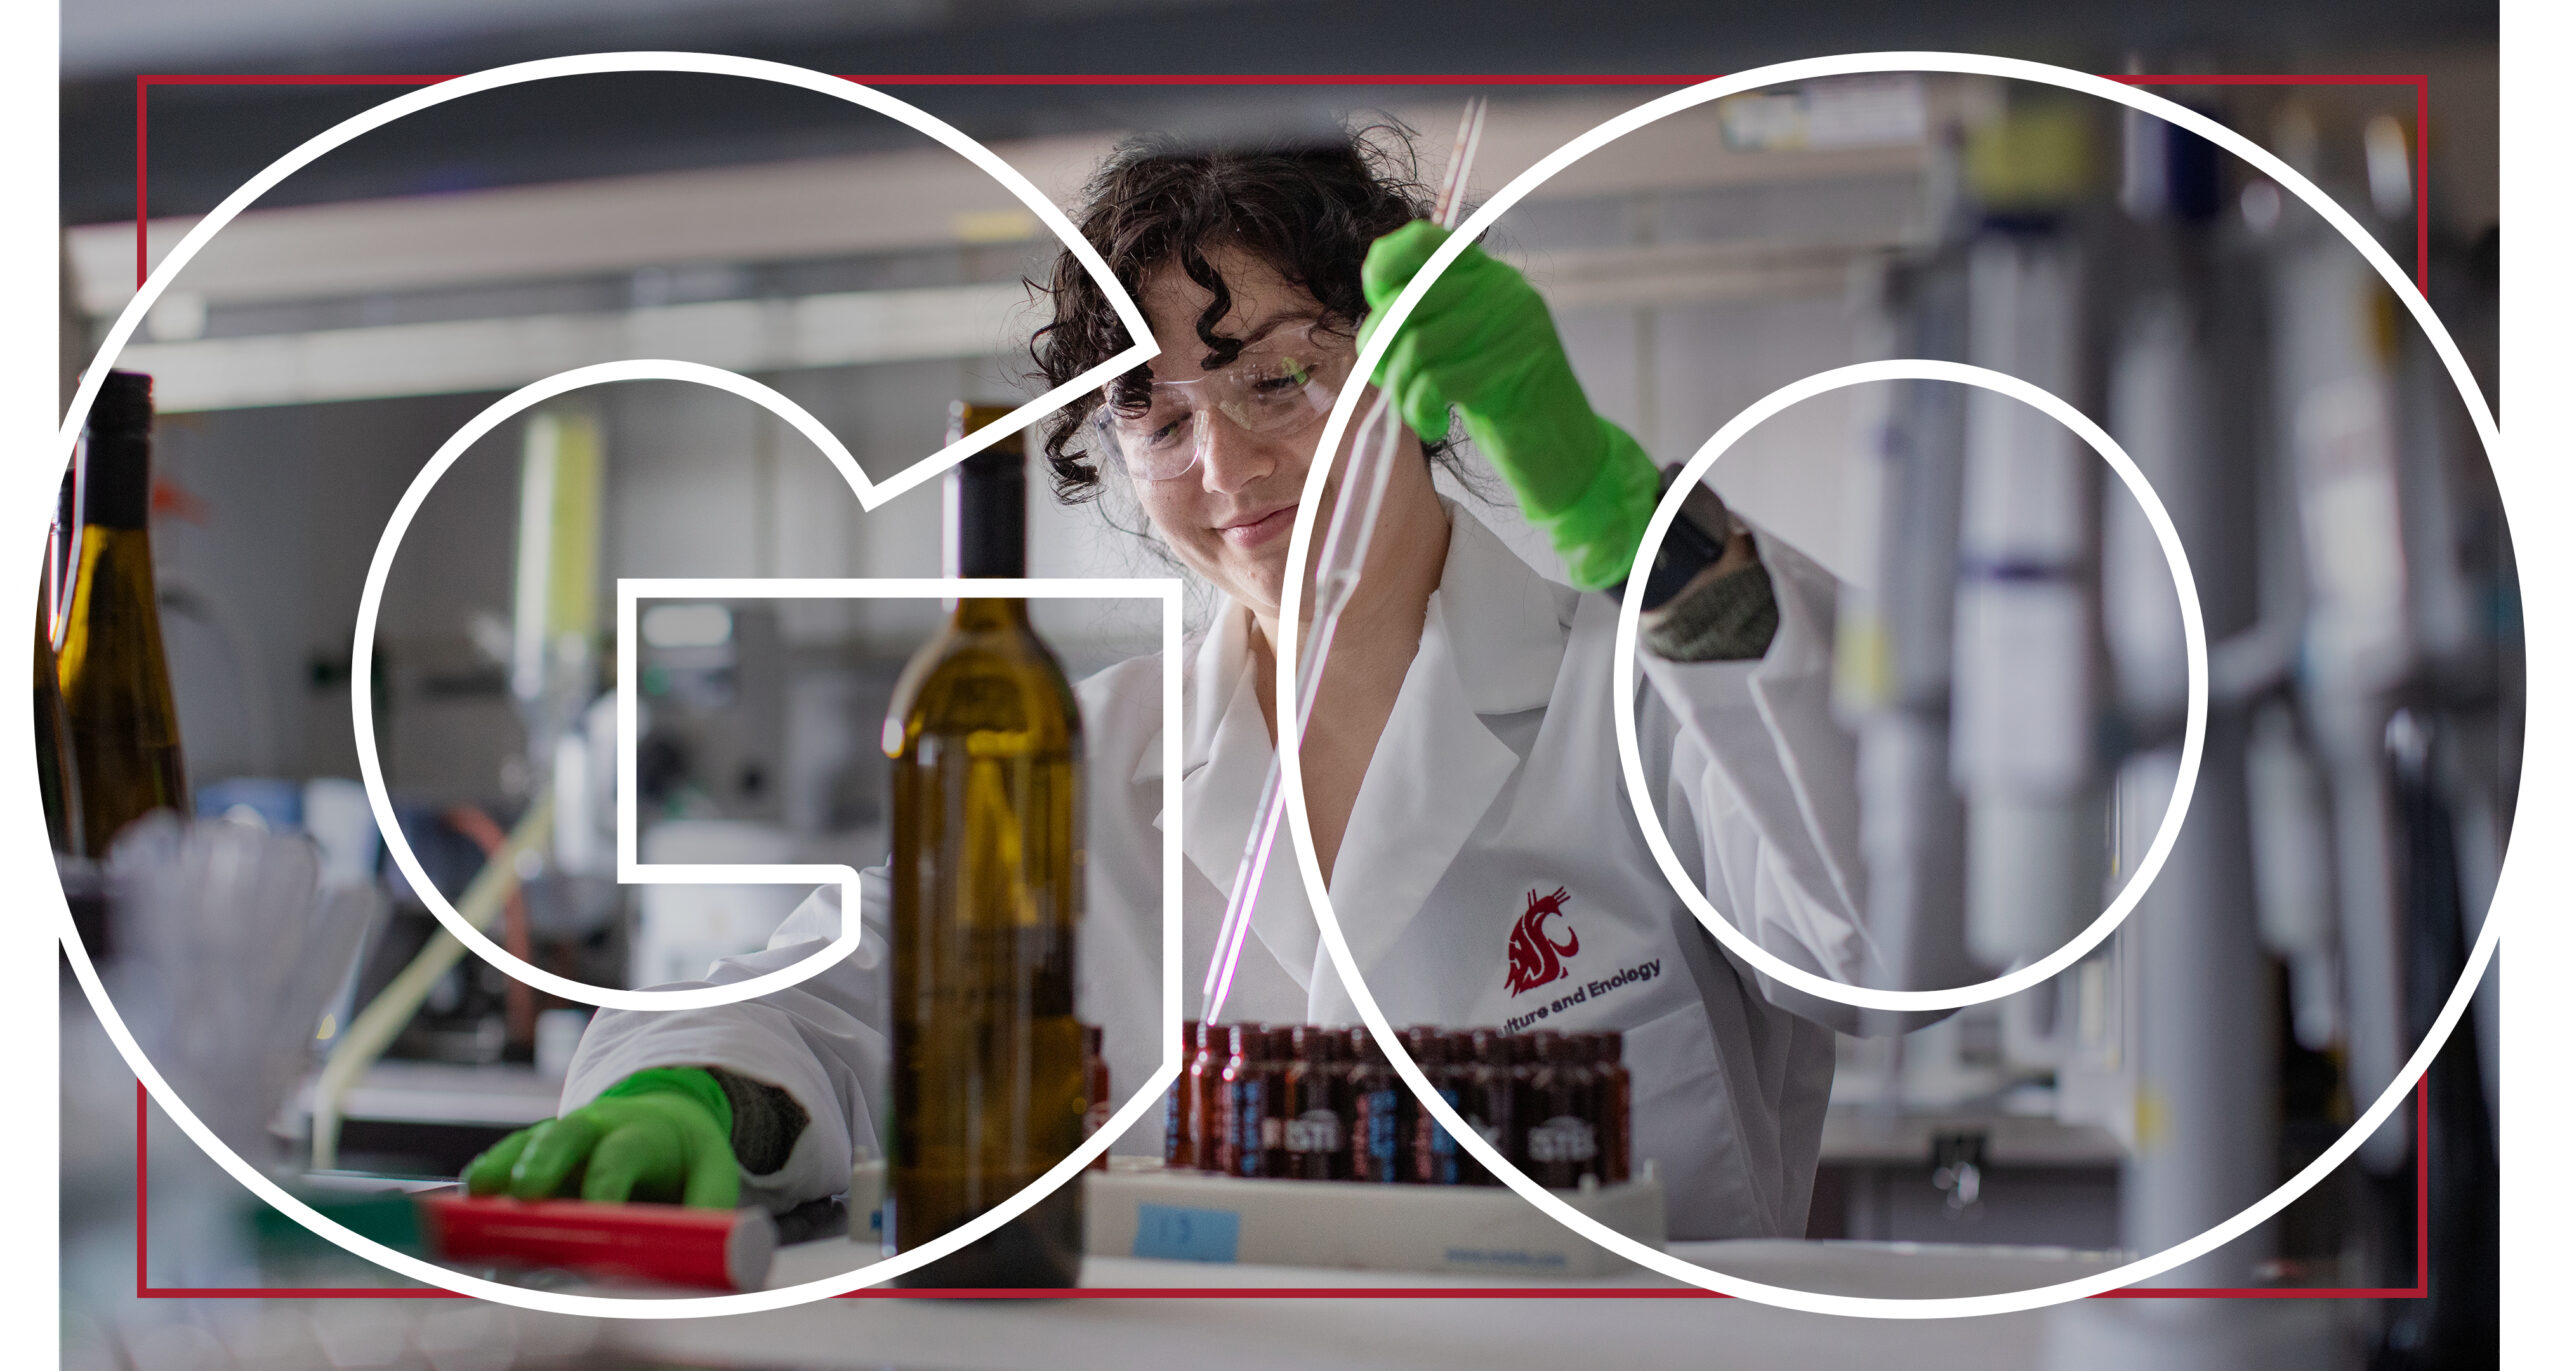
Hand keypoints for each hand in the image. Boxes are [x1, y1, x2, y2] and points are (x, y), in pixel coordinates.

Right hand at [462, 1067, 739, 1207]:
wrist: (665, 1117)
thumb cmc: (686, 1158)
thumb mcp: (713, 1174)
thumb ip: (706, 1211)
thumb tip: (696, 1254)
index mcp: (642, 1131)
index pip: (621, 1153)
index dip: (606, 1182)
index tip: (598, 1214)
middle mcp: (594, 1127)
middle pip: (562, 1135)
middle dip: (542, 1165)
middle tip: (525, 1196)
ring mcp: (557, 1139)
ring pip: (522, 1146)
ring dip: (499, 1171)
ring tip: (476, 1199)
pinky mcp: (532, 1156)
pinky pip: (502, 1162)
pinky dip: (484, 1182)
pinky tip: (466, 1205)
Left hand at [1359, 220, 1660, 589]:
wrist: (1569, 455)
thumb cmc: (1506, 405)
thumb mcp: (1465, 350)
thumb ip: (1428, 323)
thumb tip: (1374, 322)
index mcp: (1488, 276)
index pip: (1421, 241)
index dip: (1383, 269)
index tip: (1379, 309)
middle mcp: (1502, 290)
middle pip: (1405, 301)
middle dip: (1379, 348)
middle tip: (1388, 381)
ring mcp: (1512, 327)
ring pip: (1414, 346)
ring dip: (1400, 390)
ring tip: (1416, 412)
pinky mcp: (1512, 369)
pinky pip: (1433, 384)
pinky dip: (1419, 412)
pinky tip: (1434, 426)